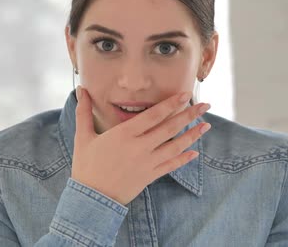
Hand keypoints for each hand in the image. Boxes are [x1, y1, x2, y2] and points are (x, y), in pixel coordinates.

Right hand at [70, 86, 210, 204]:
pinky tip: (195, 153)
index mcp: (124, 134)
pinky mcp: (150, 176)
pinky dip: (184, 159)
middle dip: (189, 115)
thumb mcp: (83, 137)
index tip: (186, 95)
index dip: (171, 104)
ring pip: (175, 146)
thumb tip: (81, 90)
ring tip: (206, 125)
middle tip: (206, 105)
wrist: (91, 198)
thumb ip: (84, 112)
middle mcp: (139, 147)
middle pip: (170, 128)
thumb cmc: (86, 166)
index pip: (153, 115)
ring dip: (192, 135)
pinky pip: (171, 166)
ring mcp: (147, 163)